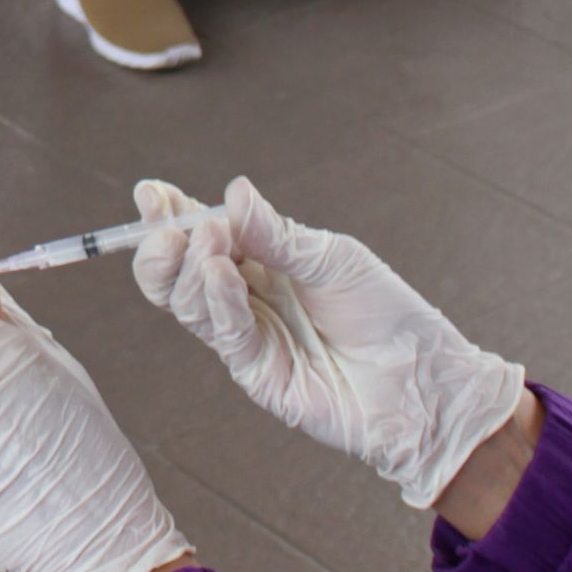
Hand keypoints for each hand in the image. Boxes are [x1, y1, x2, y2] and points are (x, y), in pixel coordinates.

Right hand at [129, 178, 528, 509]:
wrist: (422, 379)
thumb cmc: (386, 313)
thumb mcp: (332, 259)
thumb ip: (277, 234)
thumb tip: (233, 192)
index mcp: (263, 264)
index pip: (204, 236)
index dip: (173, 215)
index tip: (150, 192)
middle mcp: (246, 299)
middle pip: (180, 273)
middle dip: (163, 245)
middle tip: (167, 226)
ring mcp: (248, 338)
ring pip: (190, 303)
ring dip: (191, 268)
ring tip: (207, 240)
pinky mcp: (256, 373)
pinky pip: (223, 333)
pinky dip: (217, 299)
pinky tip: (221, 272)